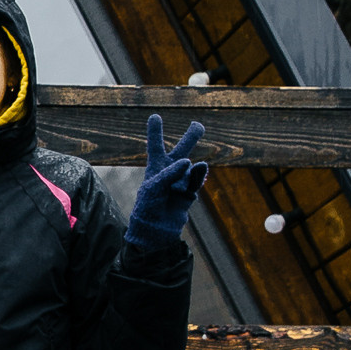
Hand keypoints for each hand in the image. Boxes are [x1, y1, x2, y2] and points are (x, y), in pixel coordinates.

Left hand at [128, 111, 208, 248]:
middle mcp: (169, 173)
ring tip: (202, 153)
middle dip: (190, 138)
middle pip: (180, 151)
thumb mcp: (154, 187)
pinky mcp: (188, 194)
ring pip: (192, 167)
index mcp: (155, 168)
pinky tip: (202, 166)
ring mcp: (180, 184)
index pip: (155, 146)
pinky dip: (199, 174)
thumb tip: (191, 161)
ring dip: (197, 157)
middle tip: (198, 125)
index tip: (155, 117)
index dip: (155, 132)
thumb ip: (170, 173)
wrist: (155, 232)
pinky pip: (196, 181)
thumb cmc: (148, 207)